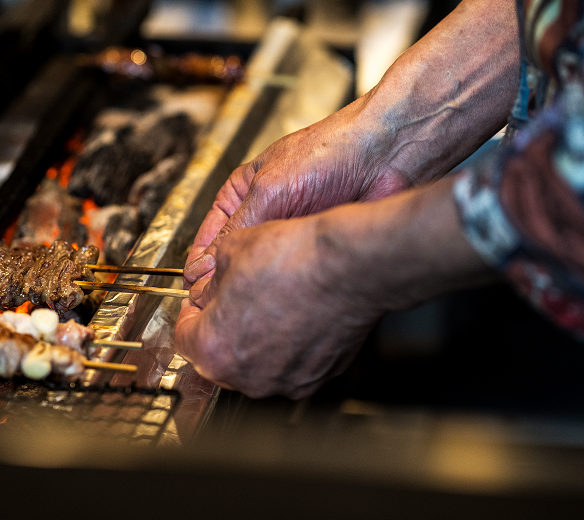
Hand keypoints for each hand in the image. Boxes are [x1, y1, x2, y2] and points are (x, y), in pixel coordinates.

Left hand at [175, 179, 491, 398]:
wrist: (351, 265)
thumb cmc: (295, 258)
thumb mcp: (232, 250)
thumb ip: (209, 277)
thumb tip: (208, 284)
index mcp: (214, 349)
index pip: (183, 337)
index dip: (190, 313)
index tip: (200, 302)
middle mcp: (247, 375)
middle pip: (219, 357)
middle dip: (222, 329)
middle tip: (233, 300)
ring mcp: (285, 381)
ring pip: (256, 364)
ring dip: (256, 338)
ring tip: (269, 303)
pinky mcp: (317, 377)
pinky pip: (291, 364)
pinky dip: (289, 345)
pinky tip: (296, 314)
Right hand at [184, 103, 409, 286]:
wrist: (387, 157)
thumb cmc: (330, 152)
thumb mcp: (269, 189)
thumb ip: (237, 229)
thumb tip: (204, 264)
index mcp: (241, 192)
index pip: (210, 235)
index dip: (201, 263)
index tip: (196, 289)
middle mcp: (263, 214)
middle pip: (234, 257)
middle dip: (227, 279)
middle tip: (222, 303)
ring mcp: (290, 233)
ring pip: (263, 269)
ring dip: (258, 283)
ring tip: (250, 302)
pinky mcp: (314, 248)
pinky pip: (292, 273)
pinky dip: (286, 285)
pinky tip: (282, 295)